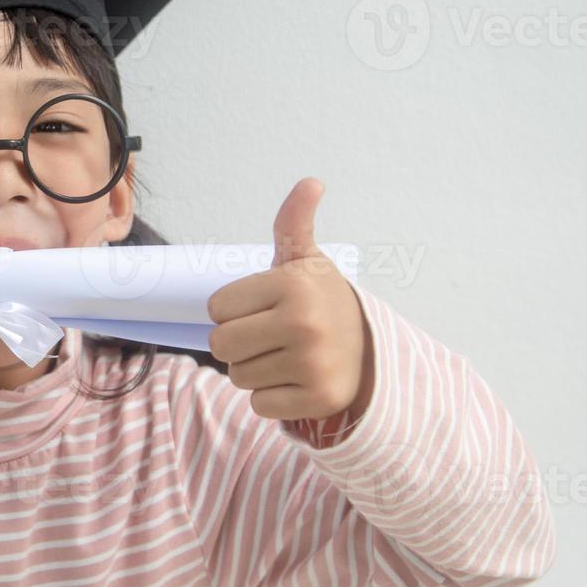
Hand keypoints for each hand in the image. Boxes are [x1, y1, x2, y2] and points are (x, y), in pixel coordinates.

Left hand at [205, 177, 371, 421]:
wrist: (370, 350)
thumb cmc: (320, 301)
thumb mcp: (306, 261)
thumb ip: (294, 222)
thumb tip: (311, 183)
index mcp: (293, 285)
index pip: (216, 308)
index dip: (234, 310)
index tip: (264, 307)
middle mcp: (304, 323)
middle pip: (220, 345)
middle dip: (237, 342)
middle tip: (268, 335)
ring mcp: (312, 364)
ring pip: (237, 377)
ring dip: (253, 370)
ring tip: (284, 356)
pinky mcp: (318, 400)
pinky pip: (259, 404)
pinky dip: (272, 397)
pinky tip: (296, 380)